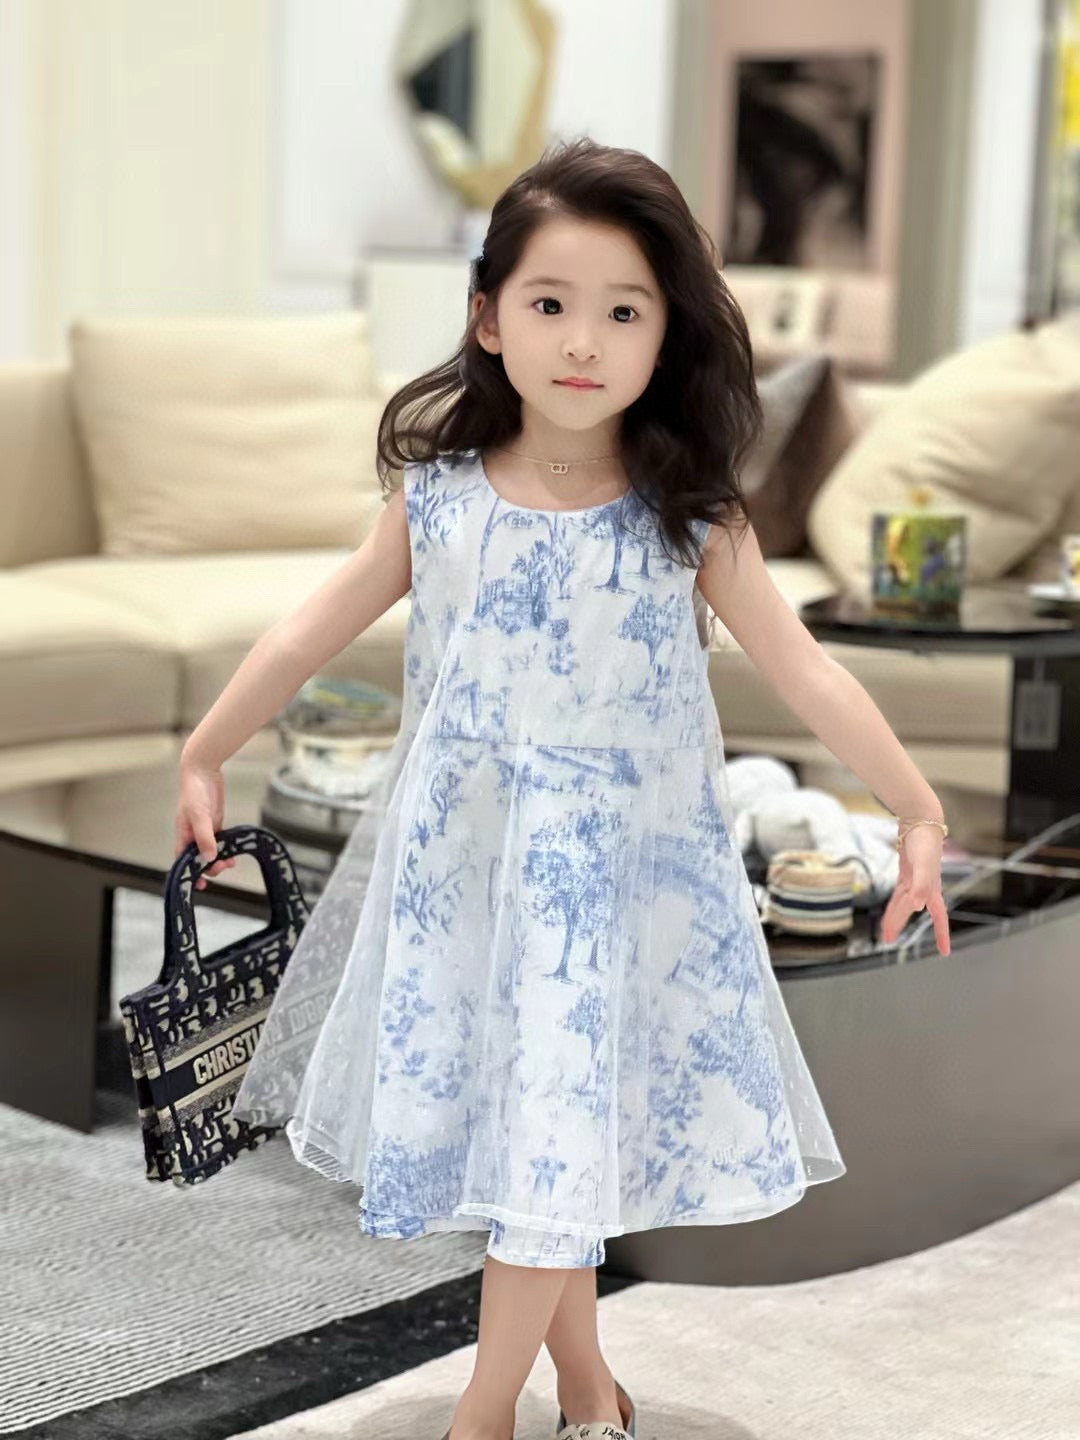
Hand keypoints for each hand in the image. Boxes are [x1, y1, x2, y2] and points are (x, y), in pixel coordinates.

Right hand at [175, 757, 236, 890]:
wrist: (202, 770)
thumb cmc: (194, 791)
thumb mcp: (199, 816)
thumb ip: (204, 837)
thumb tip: (209, 858)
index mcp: (182, 835)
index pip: (183, 861)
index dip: (190, 874)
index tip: (199, 885)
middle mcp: (192, 836)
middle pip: (199, 860)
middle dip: (209, 867)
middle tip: (223, 867)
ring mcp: (204, 830)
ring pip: (210, 852)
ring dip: (219, 860)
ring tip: (230, 863)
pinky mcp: (215, 824)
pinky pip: (220, 842)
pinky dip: (225, 850)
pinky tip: (233, 855)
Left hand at [879, 824, 950, 954]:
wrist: (920, 819)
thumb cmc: (924, 840)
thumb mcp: (922, 863)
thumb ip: (920, 885)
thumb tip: (917, 907)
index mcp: (932, 889)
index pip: (939, 917)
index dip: (942, 934)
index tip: (945, 952)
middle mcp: (925, 887)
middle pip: (911, 910)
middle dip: (902, 925)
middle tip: (889, 941)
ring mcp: (915, 879)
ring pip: (903, 903)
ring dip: (895, 917)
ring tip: (886, 933)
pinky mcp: (907, 871)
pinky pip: (899, 893)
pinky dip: (894, 903)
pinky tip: (890, 909)